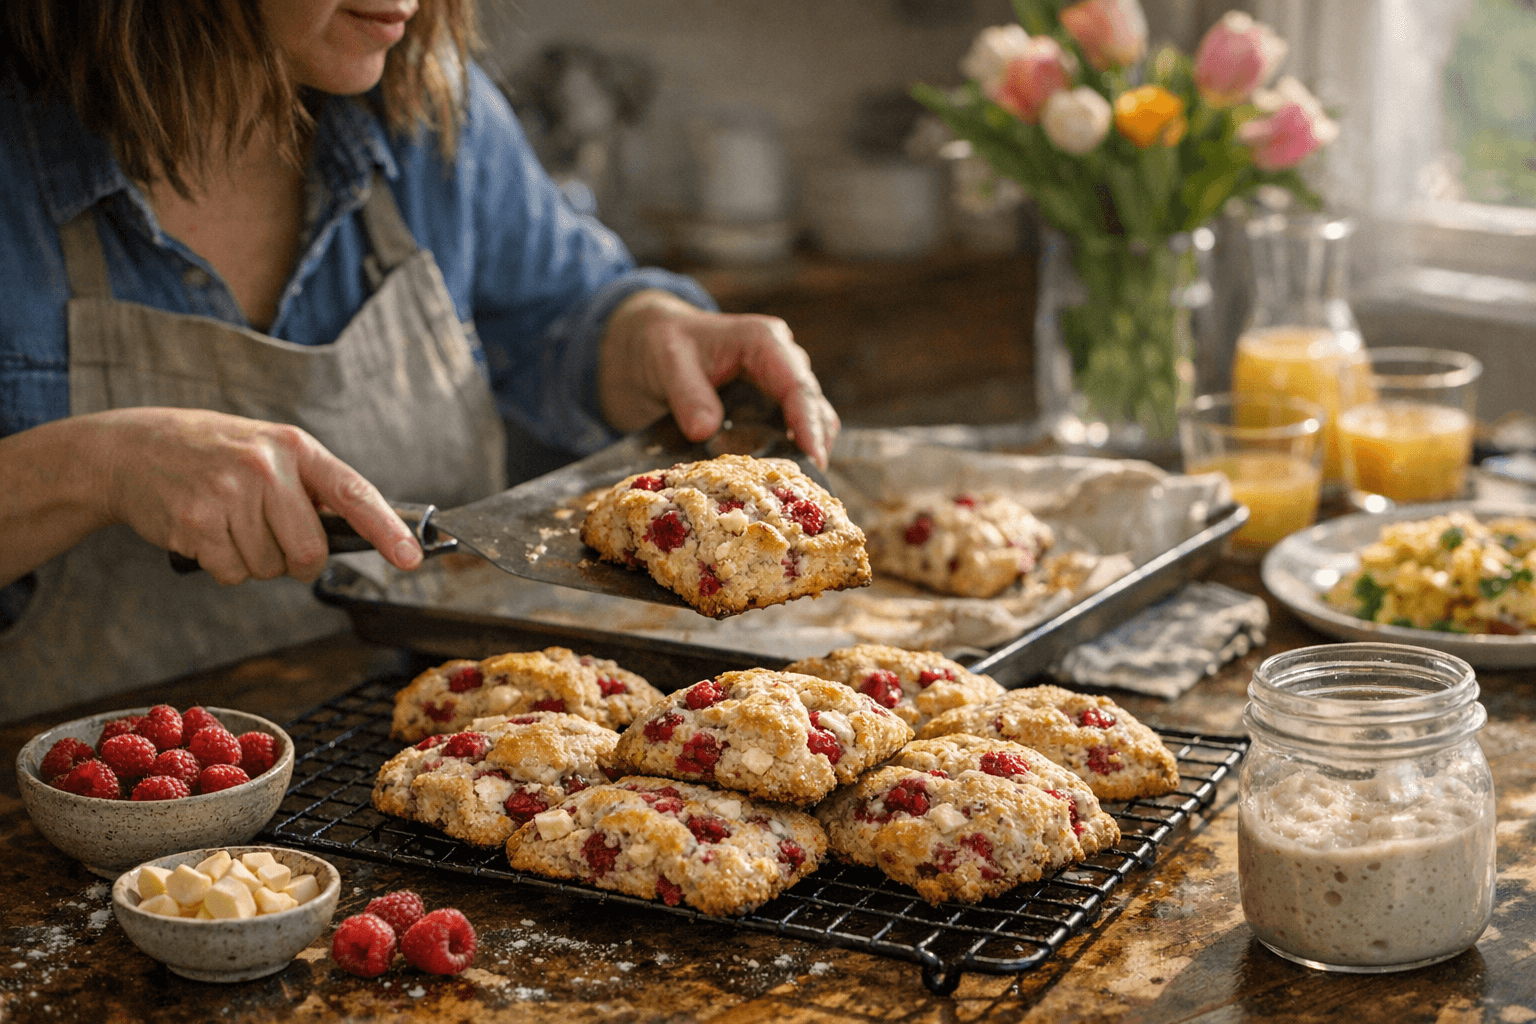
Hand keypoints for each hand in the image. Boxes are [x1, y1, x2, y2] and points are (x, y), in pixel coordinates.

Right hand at [98, 408, 421, 584]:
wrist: (132, 449)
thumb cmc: (213, 452)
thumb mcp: (268, 449)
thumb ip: (311, 484)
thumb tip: (359, 529)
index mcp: (295, 447)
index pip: (354, 494)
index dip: (387, 531)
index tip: (411, 557)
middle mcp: (266, 468)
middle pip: (310, 551)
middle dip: (297, 561)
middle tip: (272, 539)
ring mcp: (230, 495)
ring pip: (270, 568)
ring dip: (254, 561)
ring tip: (229, 523)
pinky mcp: (197, 523)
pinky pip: (233, 574)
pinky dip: (224, 566)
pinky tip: (207, 533)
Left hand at [598, 290, 840, 467]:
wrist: (650, 344)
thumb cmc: (662, 342)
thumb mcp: (667, 360)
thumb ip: (688, 393)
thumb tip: (705, 431)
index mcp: (763, 341)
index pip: (797, 387)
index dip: (808, 426)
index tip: (812, 461)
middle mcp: (781, 362)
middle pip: (813, 408)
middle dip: (814, 447)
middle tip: (806, 489)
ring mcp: (778, 387)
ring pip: (809, 424)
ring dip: (802, 455)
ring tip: (791, 492)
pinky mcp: (769, 409)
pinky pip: (788, 435)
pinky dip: (785, 458)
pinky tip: (773, 483)